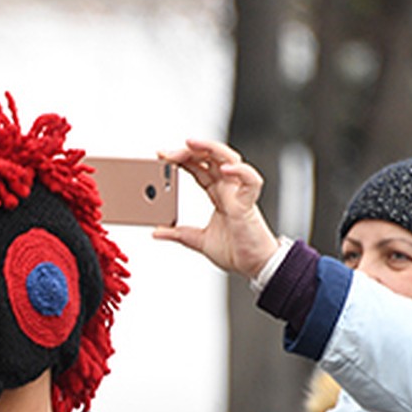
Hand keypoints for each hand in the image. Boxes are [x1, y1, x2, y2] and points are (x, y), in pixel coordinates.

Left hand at [154, 138, 280, 277]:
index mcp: (218, 195)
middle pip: (211, 158)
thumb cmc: (236, 251)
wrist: (255, 266)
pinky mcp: (249, 203)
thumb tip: (157, 232)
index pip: (199, 168)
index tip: (161, 156)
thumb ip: (178, 234)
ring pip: (229, 159)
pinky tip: (224, 168)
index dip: (182, 159)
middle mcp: (229, 189)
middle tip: (168, 153)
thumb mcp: (198, 241)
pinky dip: (239, 171)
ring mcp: (240, 193)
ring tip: (190, 144)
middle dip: (189, 151)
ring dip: (210, 149)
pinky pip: (250, 180)